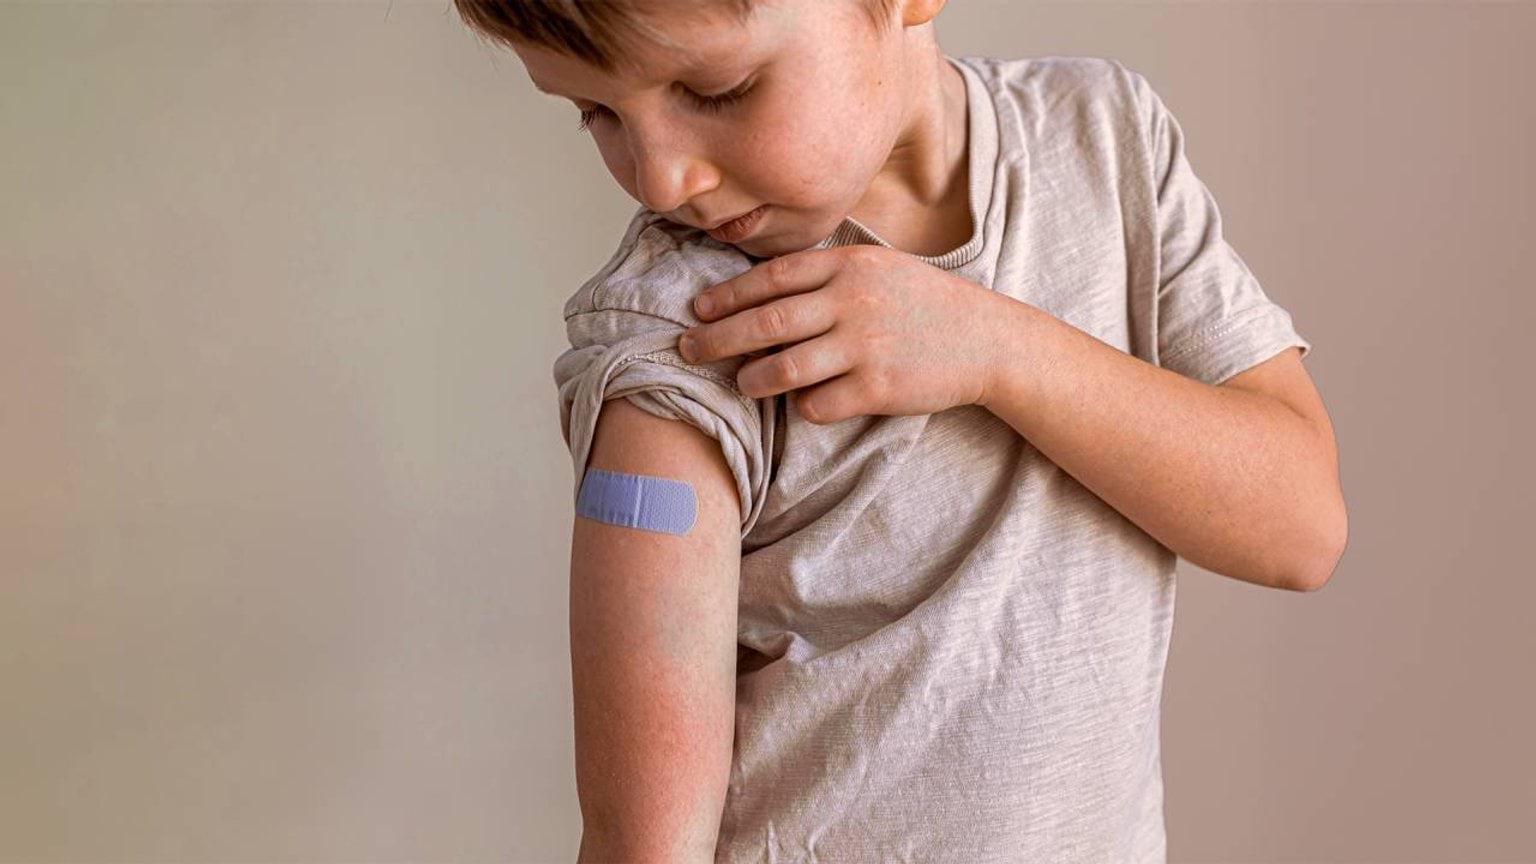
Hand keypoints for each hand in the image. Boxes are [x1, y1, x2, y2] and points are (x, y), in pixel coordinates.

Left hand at [677, 245, 1003, 423]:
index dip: (727, 296)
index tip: (698, 310)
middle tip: (687, 350)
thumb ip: (825, 272)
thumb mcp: (877, 267)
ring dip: (751, 380)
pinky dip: (801, 406)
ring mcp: (864, 347)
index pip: (770, 279)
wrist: (985, 340)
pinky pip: (816, 405)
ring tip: (742, 383)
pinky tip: (801, 403)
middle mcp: (851, 302)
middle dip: (717, 339)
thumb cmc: (923, 303)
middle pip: (764, 324)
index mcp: (848, 265)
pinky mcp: (876, 389)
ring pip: (782, 369)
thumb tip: (758, 290)